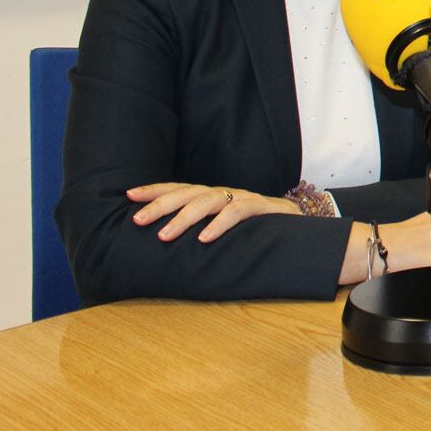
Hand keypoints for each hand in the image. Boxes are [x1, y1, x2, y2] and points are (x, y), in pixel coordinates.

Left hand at [128, 182, 298, 242]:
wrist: (301, 225)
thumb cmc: (256, 229)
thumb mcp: (225, 227)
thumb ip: (202, 229)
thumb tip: (165, 242)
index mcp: (213, 196)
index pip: (179, 188)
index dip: (155, 190)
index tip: (129, 195)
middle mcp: (224, 193)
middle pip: (188, 192)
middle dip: (161, 205)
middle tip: (139, 221)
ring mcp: (243, 197)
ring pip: (208, 200)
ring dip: (184, 218)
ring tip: (164, 235)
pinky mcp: (262, 207)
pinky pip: (238, 211)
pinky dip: (220, 224)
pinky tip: (205, 238)